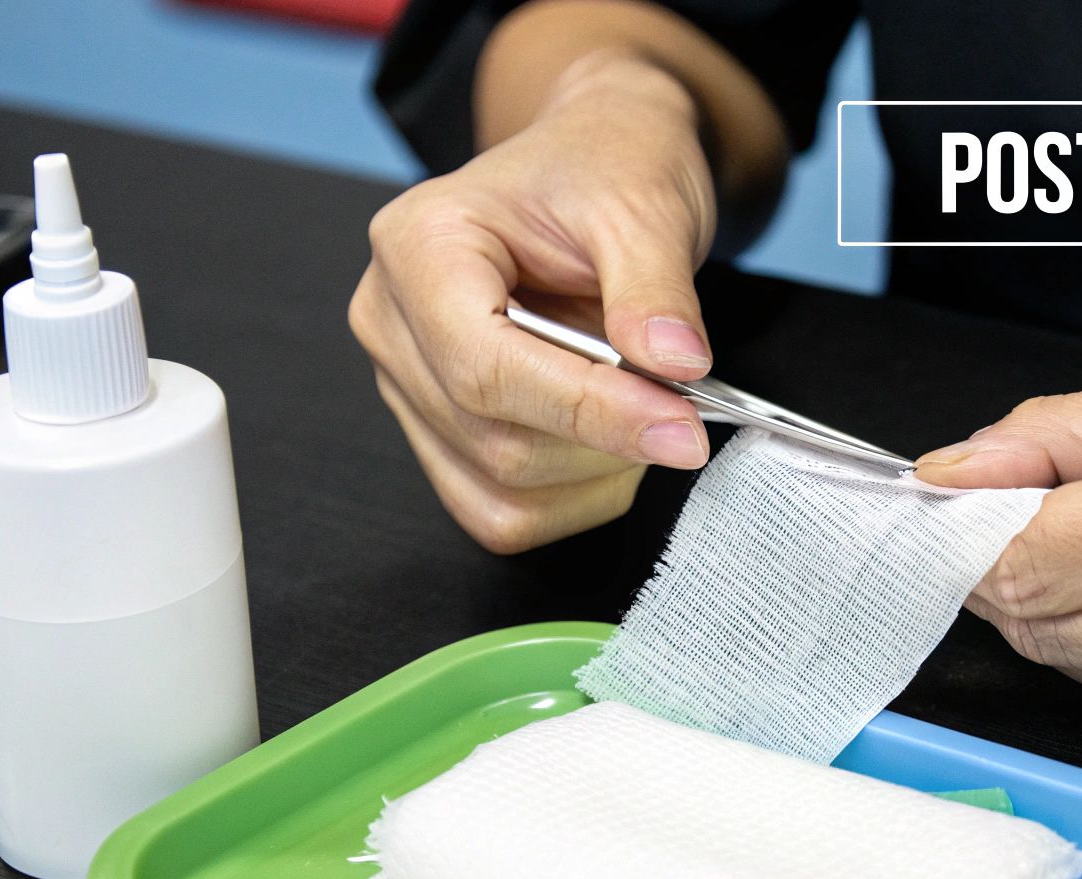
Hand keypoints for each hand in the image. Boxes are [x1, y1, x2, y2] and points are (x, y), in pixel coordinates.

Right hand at [351, 53, 715, 552]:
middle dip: (606, 440)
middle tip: (689, 410)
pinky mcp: (439, 432)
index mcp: (420, 246)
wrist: (596, 166)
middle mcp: (392, 321)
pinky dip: (576, 497)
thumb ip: (654, 290)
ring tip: (648, 406)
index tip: (682, 428)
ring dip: (597, 472)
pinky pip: (500, 510)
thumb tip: (676, 368)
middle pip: (493, 439)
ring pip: (498, 488)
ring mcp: (408, 384)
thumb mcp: (646, 206)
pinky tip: (617, 442)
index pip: (485, 368)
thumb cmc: (606, 169)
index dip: (588, 410)